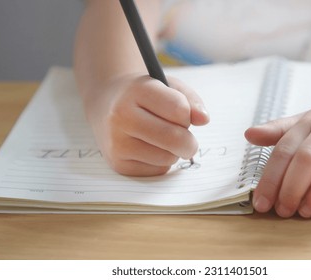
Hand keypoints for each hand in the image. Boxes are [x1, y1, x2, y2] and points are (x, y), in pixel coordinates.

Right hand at [85, 74, 208, 175]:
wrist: (106, 105)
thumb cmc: (143, 96)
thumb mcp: (167, 86)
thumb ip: (190, 100)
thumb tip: (204, 120)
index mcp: (136, 91)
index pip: (179, 109)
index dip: (188, 114)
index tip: (183, 115)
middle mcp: (121, 116)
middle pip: (174, 138)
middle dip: (189, 142)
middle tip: (188, 140)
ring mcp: (117, 142)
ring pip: (168, 157)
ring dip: (174, 152)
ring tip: (162, 140)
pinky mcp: (118, 164)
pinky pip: (157, 170)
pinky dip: (162, 163)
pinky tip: (150, 149)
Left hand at [245, 94, 310, 217]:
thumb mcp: (303, 122)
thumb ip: (276, 131)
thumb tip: (249, 134)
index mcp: (310, 122)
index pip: (285, 150)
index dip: (271, 178)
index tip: (261, 201)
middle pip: (309, 158)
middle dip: (292, 188)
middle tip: (283, 210)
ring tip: (304, 212)